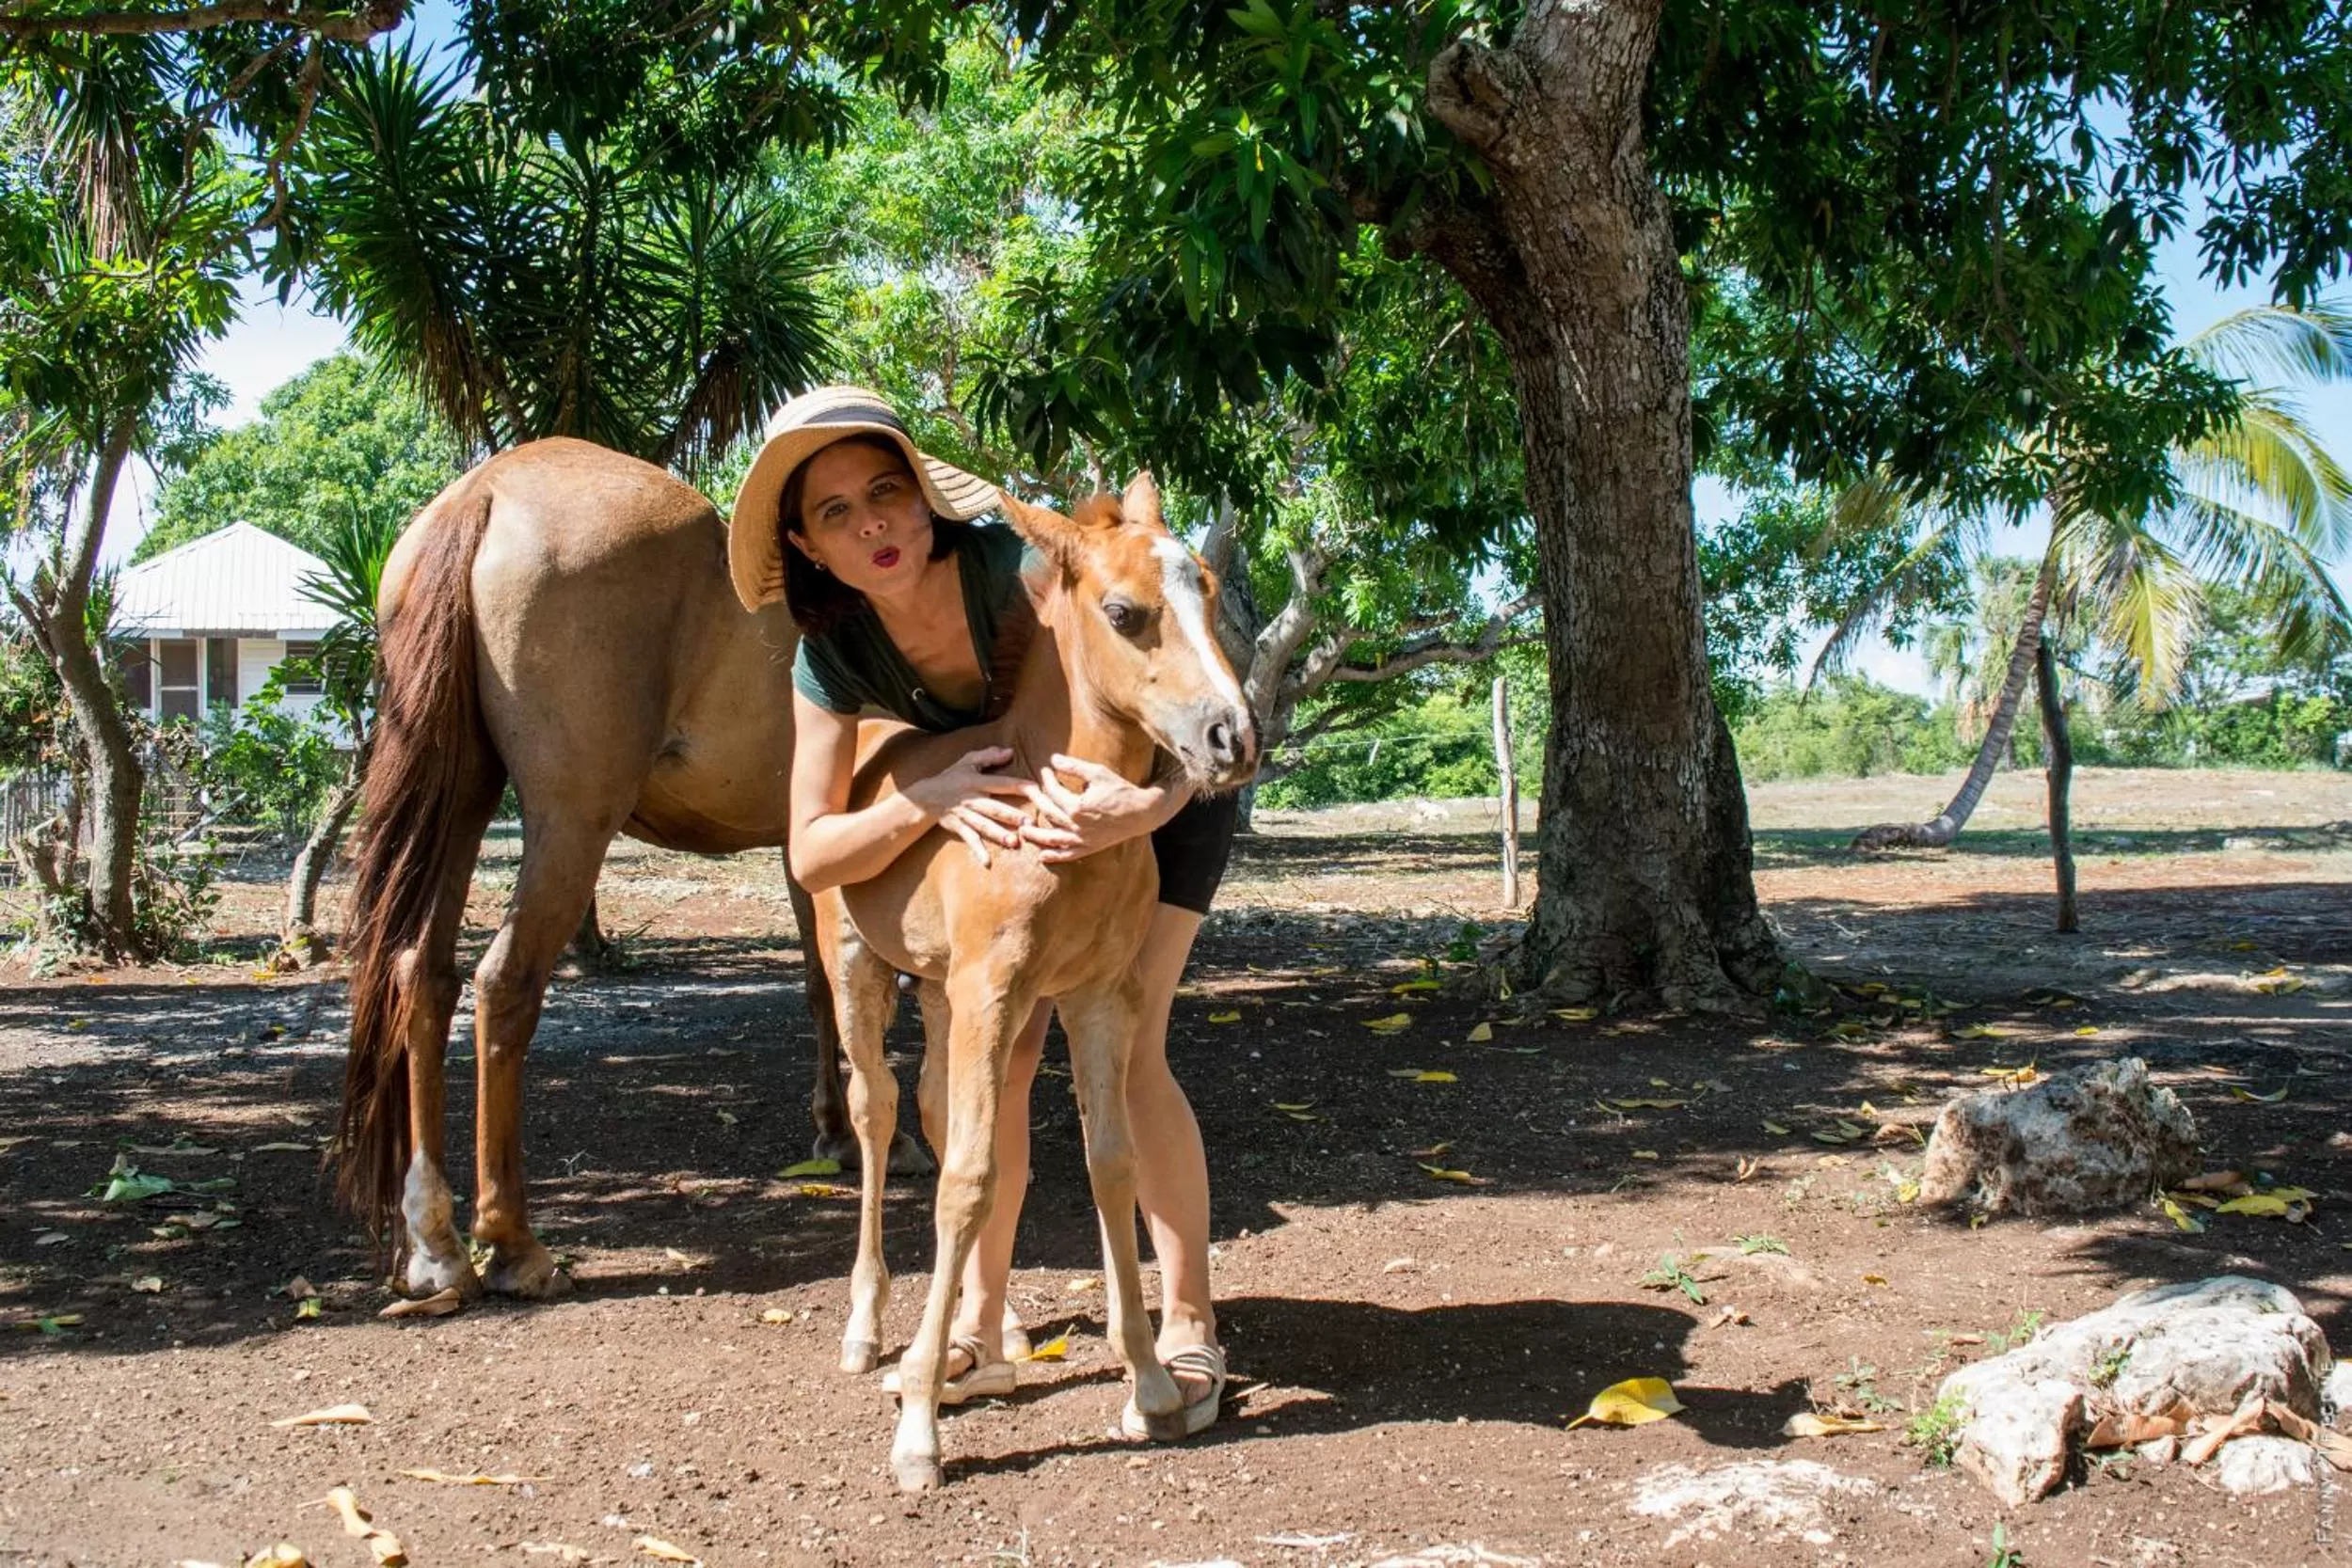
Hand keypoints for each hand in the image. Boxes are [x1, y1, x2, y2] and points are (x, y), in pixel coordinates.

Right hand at [906, 746, 1032, 866]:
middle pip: (994, 808)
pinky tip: (987, 862)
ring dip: (999, 834)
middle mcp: (972, 799)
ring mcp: (965, 815)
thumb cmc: (952, 777)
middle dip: (1012, 815)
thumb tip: (1010, 751)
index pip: (1002, 783)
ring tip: (1014, 843)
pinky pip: (969, 839)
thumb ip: (989, 756)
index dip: (1019, 786)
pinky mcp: (958, 827)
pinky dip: (977, 851)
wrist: (925, 796)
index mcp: (977, 782)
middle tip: (1029, 823)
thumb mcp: (967, 761)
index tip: (1036, 790)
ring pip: (984, 825)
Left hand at [1019, 754, 1167, 862]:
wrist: (1142, 812)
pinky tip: (1042, 856)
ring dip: (1035, 836)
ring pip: (1053, 839)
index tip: (1045, 771)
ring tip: (1021, 831)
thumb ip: (1074, 766)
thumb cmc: (1121, 790)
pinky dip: (1055, 856)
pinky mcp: (1089, 848)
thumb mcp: (1098, 773)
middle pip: (1049, 813)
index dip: (1047, 779)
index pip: (1054, 792)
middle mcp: (1077, 825)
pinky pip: (1068, 855)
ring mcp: (1083, 839)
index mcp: (1077, 806)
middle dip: (1037, 800)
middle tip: (1029, 790)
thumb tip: (1053, 759)